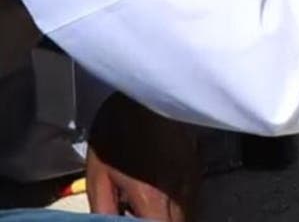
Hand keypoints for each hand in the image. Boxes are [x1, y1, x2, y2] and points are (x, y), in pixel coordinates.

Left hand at [86, 92, 199, 220]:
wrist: (144, 93)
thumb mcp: (98, 175)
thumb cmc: (117, 130)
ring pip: (189, 213)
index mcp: (152, 197)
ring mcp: (192, 177)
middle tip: (142, 214)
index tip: (136, 219)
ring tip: (150, 207)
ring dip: (172, 217)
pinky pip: (192, 196)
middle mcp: (179, 191)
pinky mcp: (197, 165)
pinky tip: (162, 193)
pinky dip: (179, 203)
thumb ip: (104, 209)